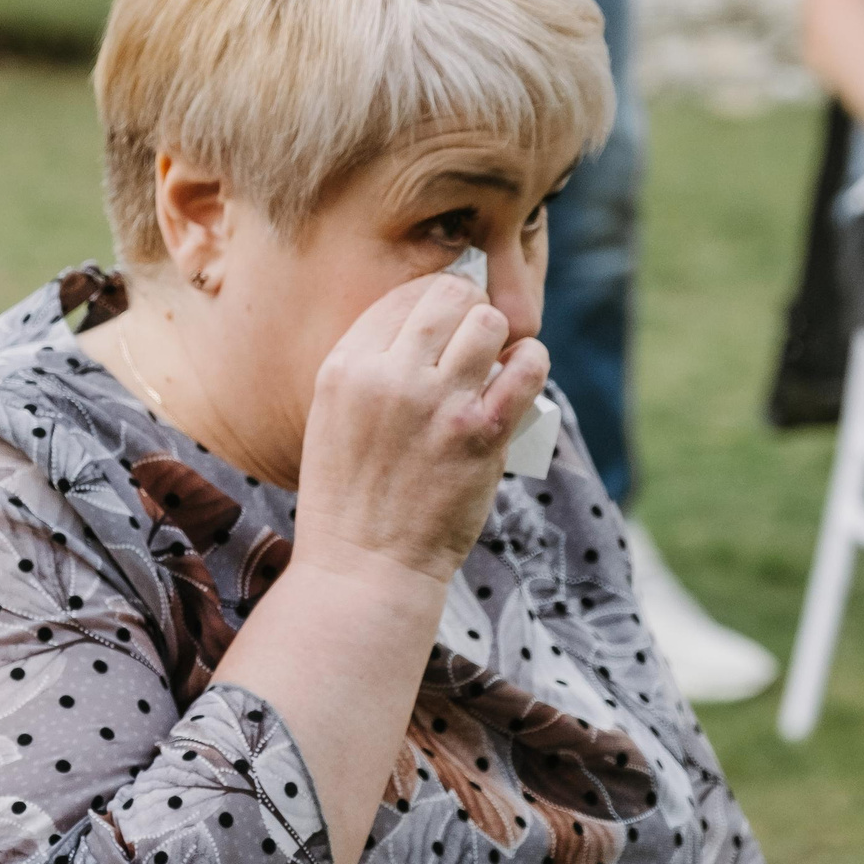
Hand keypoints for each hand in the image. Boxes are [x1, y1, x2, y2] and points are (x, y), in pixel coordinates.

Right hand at [292, 270, 546, 591]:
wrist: (365, 567)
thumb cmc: (349, 499)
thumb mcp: (332, 419)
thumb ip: (368, 371)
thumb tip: (427, 327)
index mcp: (345, 368)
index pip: (401, 296)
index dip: (431, 303)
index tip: (443, 326)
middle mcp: (389, 376)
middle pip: (450, 296)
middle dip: (470, 308)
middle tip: (475, 336)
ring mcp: (437, 403)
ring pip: (489, 321)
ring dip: (499, 336)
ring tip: (495, 359)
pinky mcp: (482, 433)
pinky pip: (527, 365)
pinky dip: (531, 361)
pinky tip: (521, 372)